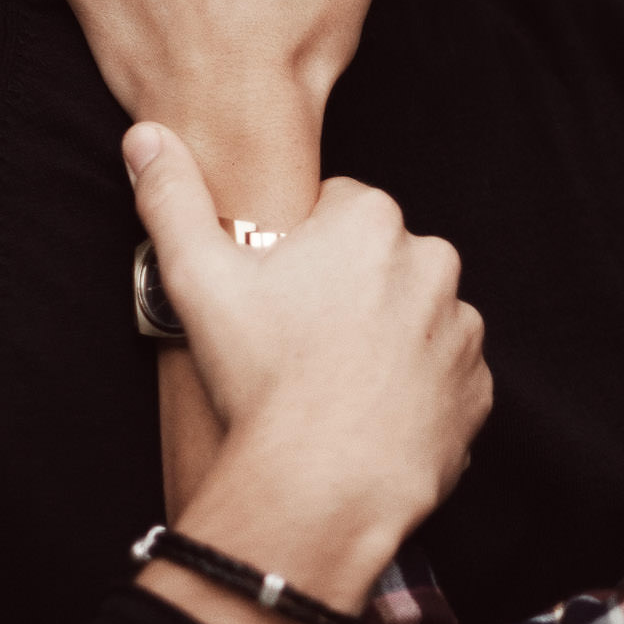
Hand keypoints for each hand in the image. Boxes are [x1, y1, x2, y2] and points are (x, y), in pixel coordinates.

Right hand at [125, 121, 491, 623]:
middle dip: (347, 289)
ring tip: (334, 383)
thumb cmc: (263, 377)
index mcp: (372, 221)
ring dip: (385, 338)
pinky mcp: (476, 389)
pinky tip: (369, 416)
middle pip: (380, 261)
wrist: (321, 485)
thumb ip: (172, 198)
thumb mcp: (197, 277)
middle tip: (299, 341)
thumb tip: (147, 137)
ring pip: (416, 317)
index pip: (337, 208)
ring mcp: (462, 329)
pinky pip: (443, 377)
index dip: (300, 249)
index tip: (276, 292)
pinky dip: (414, 391)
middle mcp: (433, 263)